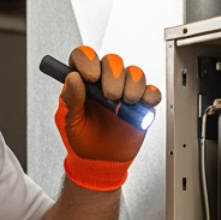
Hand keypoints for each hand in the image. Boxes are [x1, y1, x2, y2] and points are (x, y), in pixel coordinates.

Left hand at [55, 46, 162, 189]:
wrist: (99, 163)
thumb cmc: (81, 141)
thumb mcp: (70, 122)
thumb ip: (70, 99)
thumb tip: (73, 78)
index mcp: (82, 82)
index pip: (84, 57)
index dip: (88, 60)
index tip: (90, 76)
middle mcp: (103, 82)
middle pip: (113, 61)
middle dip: (113, 77)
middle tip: (110, 96)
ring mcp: (123, 92)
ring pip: (134, 73)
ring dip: (132, 86)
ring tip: (125, 103)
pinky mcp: (140, 105)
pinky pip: (150, 92)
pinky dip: (149, 96)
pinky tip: (141, 105)